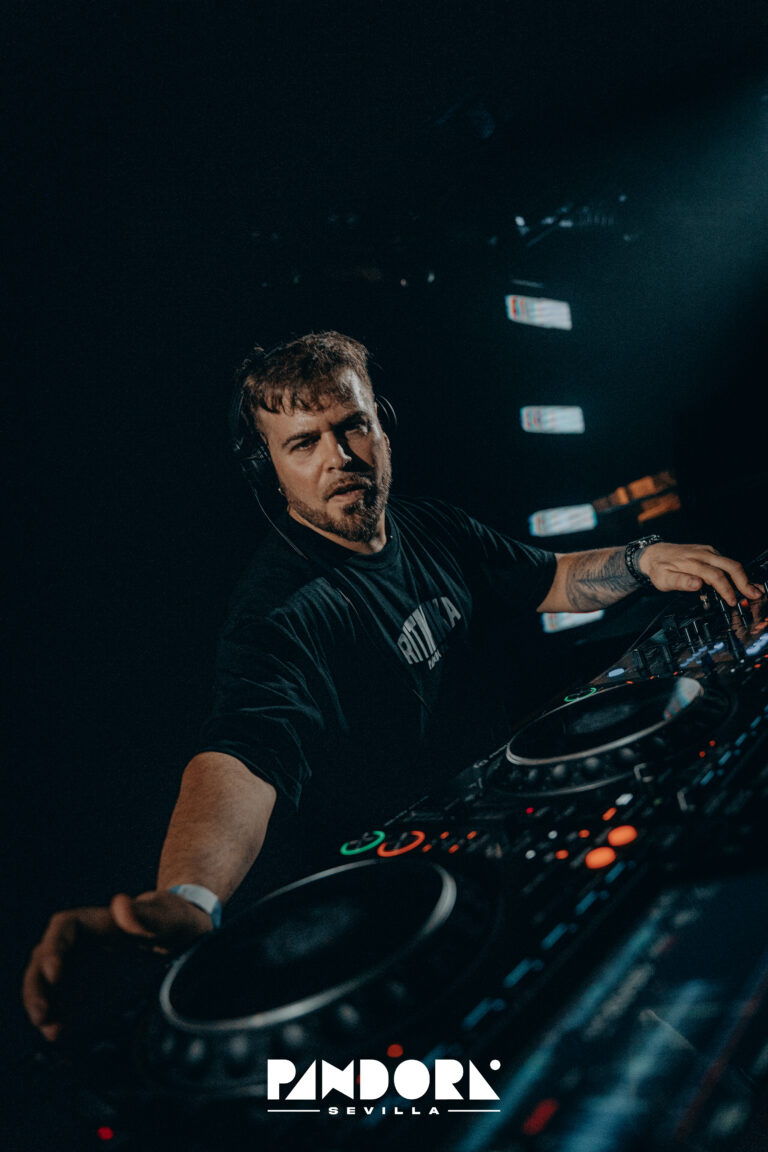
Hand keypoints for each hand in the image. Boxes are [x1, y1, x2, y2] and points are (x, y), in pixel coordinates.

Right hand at [22, 890, 212, 1041]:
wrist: (187, 937)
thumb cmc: (176, 920)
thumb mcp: (169, 916)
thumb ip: (148, 914)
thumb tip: (119, 902)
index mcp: (100, 921)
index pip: (64, 927)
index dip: (53, 948)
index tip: (54, 974)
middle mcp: (86, 942)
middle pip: (46, 957)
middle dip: (37, 985)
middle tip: (42, 1015)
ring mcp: (86, 965)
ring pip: (49, 981)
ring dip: (43, 1004)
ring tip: (49, 1030)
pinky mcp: (92, 986)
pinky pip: (66, 999)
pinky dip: (59, 1015)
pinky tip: (59, 1034)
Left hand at [639, 542, 761, 604]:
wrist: (654, 553)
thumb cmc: (659, 569)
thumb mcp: (664, 580)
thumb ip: (681, 582)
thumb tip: (697, 584)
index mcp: (692, 563)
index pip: (715, 576)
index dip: (726, 589)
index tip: (732, 601)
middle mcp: (703, 554)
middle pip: (730, 566)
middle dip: (744, 581)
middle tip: (754, 594)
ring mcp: (708, 551)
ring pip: (731, 563)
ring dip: (743, 577)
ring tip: (754, 590)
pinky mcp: (710, 551)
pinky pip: (727, 561)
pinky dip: (736, 572)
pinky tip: (742, 582)